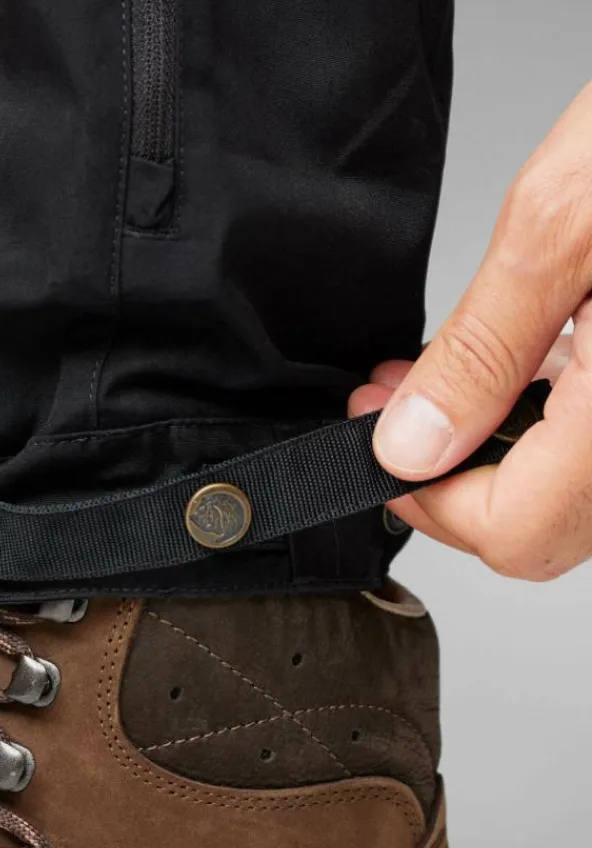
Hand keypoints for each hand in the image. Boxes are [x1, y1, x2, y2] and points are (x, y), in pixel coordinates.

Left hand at [350, 81, 591, 581]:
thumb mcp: (567, 222)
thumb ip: (482, 351)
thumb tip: (412, 444)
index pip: (512, 532)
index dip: (424, 499)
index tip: (373, 442)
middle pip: (538, 527)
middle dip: (446, 475)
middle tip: (390, 411)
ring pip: (568, 494)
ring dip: (487, 447)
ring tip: (433, 381)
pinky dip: (543, 421)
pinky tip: (514, 369)